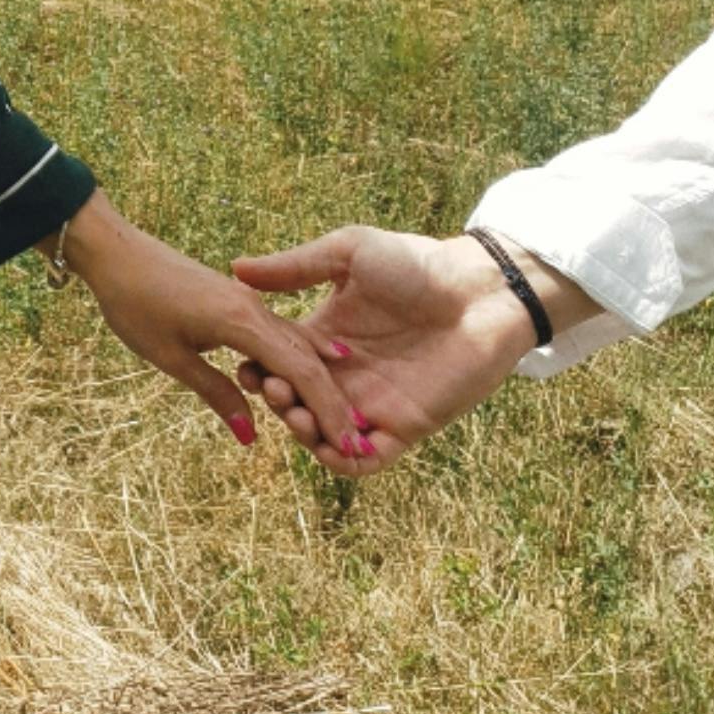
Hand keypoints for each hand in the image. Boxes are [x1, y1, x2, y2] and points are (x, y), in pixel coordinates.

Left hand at [47, 193, 377, 460]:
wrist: (115, 251)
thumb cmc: (134, 303)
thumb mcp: (171, 357)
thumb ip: (215, 393)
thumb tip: (250, 436)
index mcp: (242, 322)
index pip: (300, 372)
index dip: (326, 411)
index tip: (348, 446)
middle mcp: (254, 309)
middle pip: (307, 359)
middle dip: (332, 401)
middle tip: (356, 442)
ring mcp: (247, 301)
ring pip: (296, 343)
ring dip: (319, 381)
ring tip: (341, 418)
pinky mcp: (237, 299)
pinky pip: (279, 333)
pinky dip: (299, 359)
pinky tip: (311, 376)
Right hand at [228, 225, 596, 473]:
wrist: (477, 291)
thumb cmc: (416, 263)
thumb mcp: (348, 253)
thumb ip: (295, 266)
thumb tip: (236, 270)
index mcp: (325, 334)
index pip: (280, 360)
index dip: (259, 366)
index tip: (247, 363)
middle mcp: (343, 373)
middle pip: (296, 400)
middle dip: (278, 401)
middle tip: (276, 388)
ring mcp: (371, 403)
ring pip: (322, 434)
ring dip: (303, 433)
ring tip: (297, 413)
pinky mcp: (403, 427)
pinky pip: (364, 460)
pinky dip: (341, 460)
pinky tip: (328, 442)